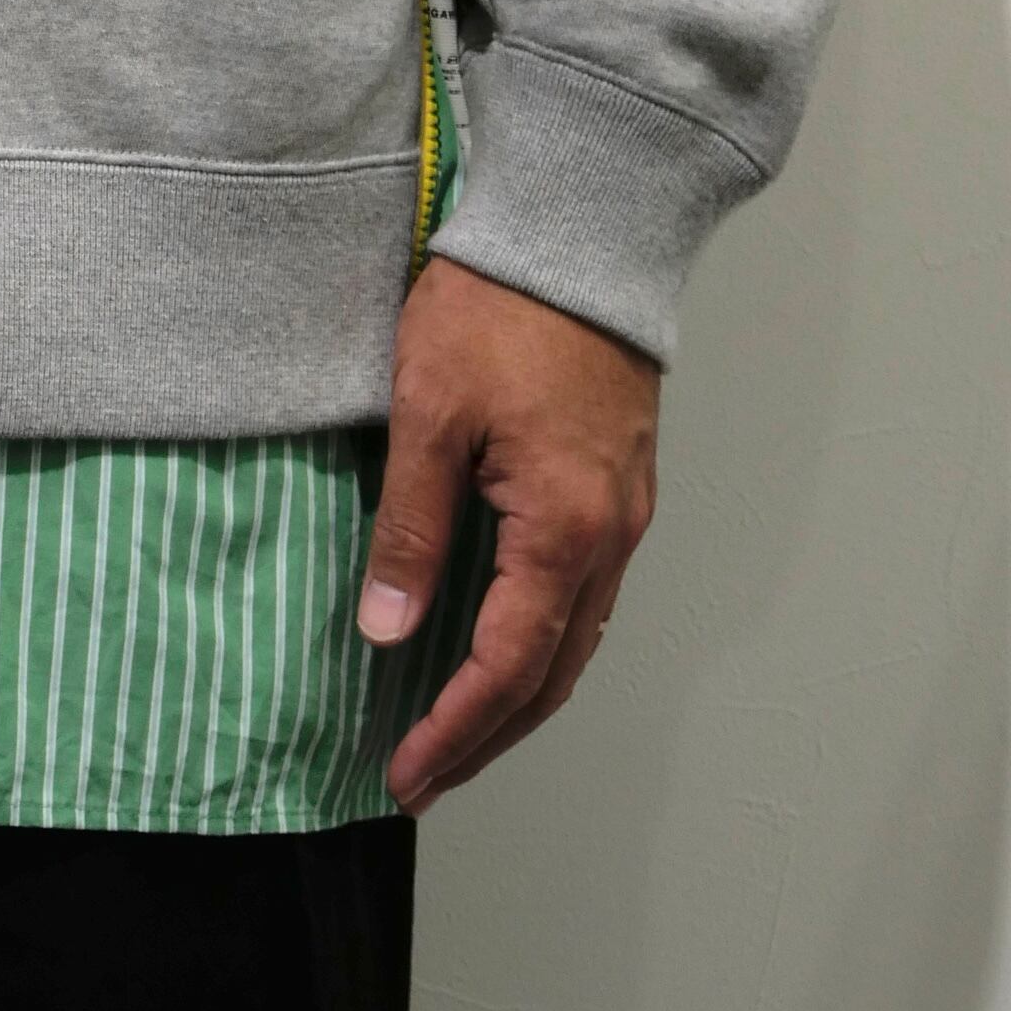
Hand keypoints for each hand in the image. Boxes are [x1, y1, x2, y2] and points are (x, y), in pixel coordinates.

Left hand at [358, 257, 659, 812]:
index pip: (505, 668)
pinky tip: (496, 640)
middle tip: (423, 777)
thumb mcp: (429, 414)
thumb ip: (411, 528)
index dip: (454, 730)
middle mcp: (609, 536)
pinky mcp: (619, 483)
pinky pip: (585, 591)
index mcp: (562, 530)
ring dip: (516, 694)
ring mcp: (623, 512)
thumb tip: (386, 631)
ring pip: (575, 638)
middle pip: (552, 675)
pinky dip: (540, 639)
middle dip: (486, 736)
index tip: (404, 774)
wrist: (579, 234)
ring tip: (452, 728)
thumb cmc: (497, 310)